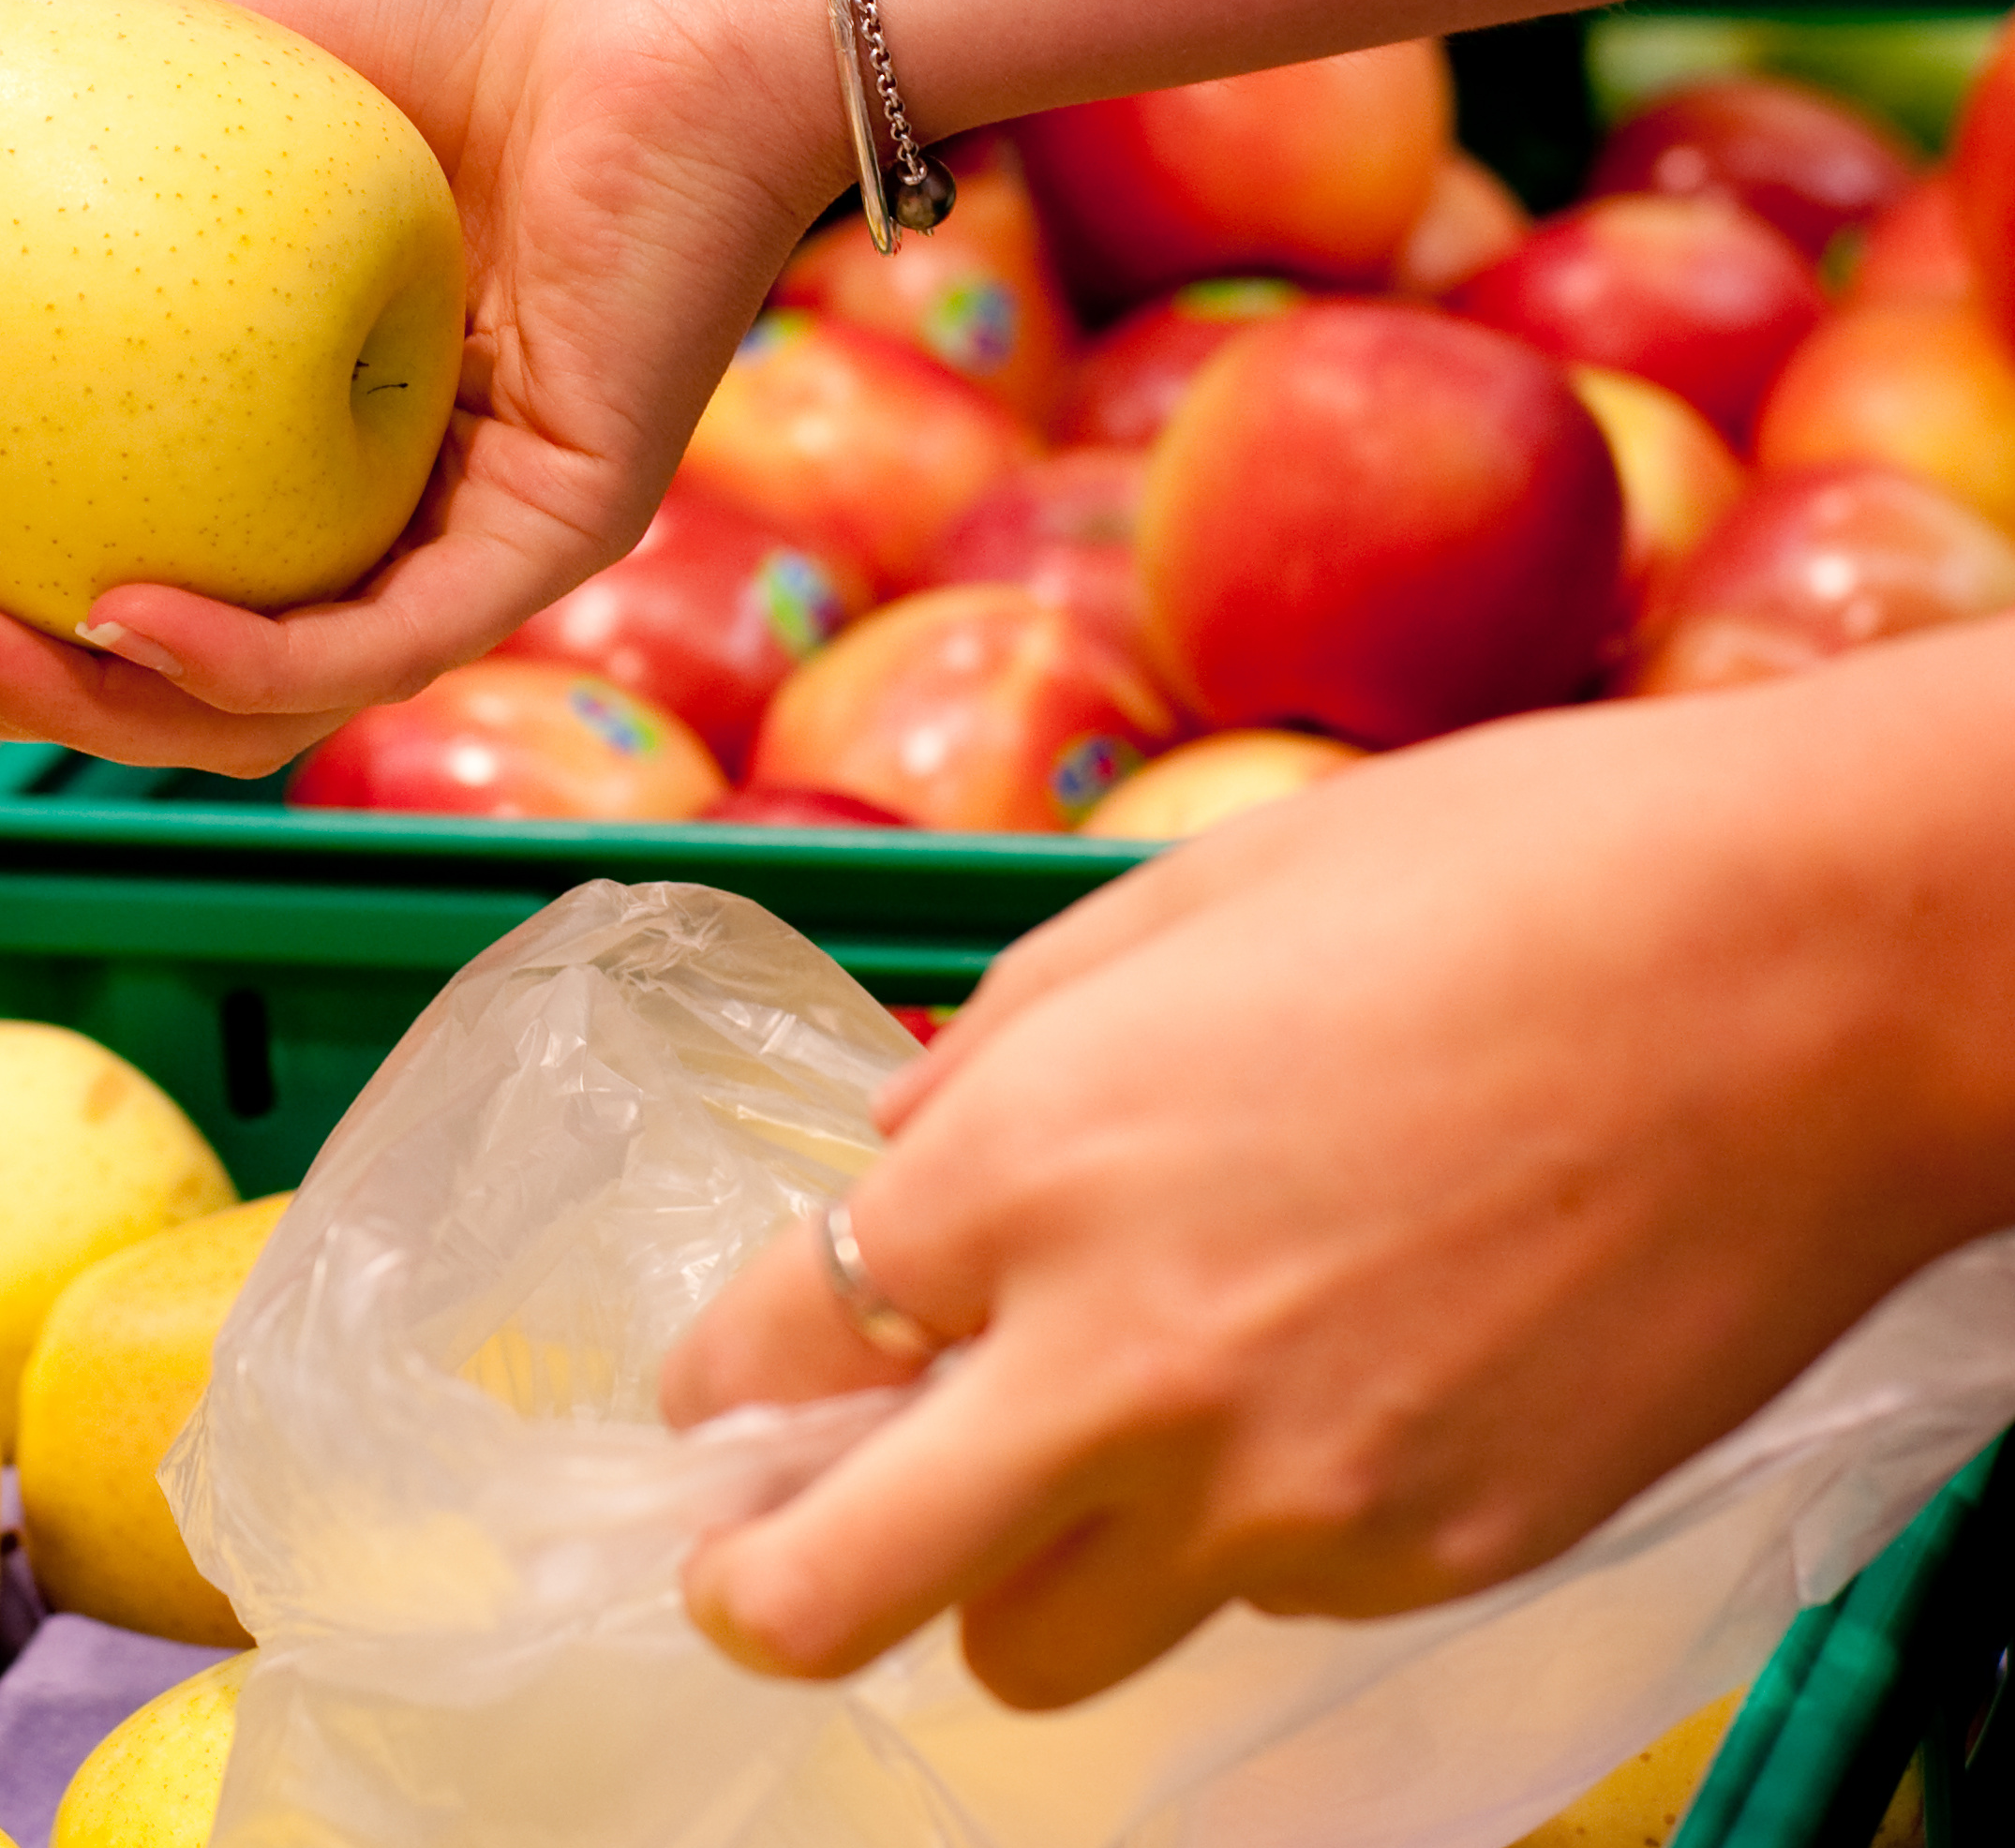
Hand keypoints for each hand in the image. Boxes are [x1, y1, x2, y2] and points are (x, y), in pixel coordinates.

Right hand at [0, 0, 855, 773]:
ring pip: (252, 703)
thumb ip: (32, 131)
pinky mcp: (566, 533)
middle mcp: (375, 504)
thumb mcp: (192, 55)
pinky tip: (117, 614)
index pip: (97, 560)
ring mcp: (469, 534)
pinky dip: (239, 658)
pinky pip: (382, 641)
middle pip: (150, 674)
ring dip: (76, 708)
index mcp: (284, 425)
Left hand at [657, 619, 2014, 1709]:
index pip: (765, 1351)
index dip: (723, 1380)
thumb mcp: (1174, 908)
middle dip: (763, 1589)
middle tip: (765, 1558)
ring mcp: (1279, 1498)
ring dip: (1017, 1574)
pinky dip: (1234, 1534)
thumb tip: (906, 1155)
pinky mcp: (1426, 1564)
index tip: (730, 1392)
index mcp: (1015, 1172)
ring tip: (1087, 1458)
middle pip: (828, 1600)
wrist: (1807, 977)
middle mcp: (1113, 1366)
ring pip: (1041, 1648)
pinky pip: (1251, 1602)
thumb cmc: (1493, 882)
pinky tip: (1327, 1389)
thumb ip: (997, 1059)